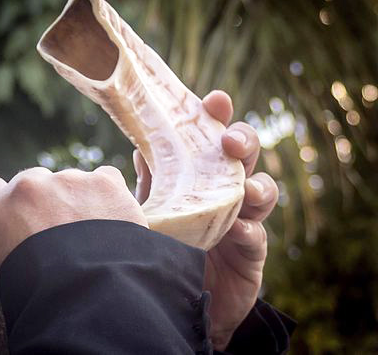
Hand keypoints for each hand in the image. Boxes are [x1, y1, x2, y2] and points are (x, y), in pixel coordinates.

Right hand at [0, 166, 146, 277]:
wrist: (88, 295)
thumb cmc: (36, 291)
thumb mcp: (2, 274)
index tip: (10, 217)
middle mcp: (27, 187)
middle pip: (31, 183)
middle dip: (41, 203)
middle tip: (57, 236)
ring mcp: (66, 181)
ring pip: (69, 183)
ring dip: (75, 202)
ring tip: (90, 240)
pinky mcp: (103, 183)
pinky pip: (104, 181)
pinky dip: (106, 199)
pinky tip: (111, 225)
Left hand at [133, 90, 276, 350]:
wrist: (175, 301)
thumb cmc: (165, 246)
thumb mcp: (152, 209)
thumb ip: (152, 180)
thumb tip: (141, 145)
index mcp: (202, 173)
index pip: (212, 138)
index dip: (217, 117)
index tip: (215, 101)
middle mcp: (226, 191)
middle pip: (244, 157)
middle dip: (243, 142)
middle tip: (230, 142)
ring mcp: (243, 220)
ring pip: (262, 192)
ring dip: (255, 185)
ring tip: (243, 187)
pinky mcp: (250, 256)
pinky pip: (256, 238)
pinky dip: (249, 231)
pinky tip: (239, 229)